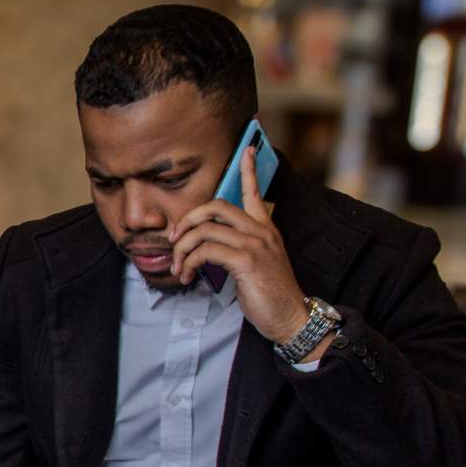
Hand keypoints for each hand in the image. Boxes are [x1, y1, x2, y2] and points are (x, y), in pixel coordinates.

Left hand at [168, 146, 312, 348]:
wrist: (290, 317)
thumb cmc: (269, 295)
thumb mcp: (255, 265)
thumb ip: (237, 249)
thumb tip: (208, 247)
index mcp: (265, 229)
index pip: (254, 193)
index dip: (249, 170)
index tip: (247, 149)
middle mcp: (262, 231)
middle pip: (217, 205)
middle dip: (188, 218)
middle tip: (175, 238)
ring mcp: (255, 244)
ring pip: (206, 229)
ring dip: (183, 248)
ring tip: (178, 267)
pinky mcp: (247, 260)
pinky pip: (207, 250)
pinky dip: (190, 261)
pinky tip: (189, 274)